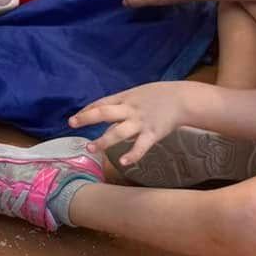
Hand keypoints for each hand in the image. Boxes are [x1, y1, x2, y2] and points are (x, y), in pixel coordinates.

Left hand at [68, 80, 190, 165]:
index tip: (74, 118)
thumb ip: (121, 103)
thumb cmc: (159, 96)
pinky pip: (141, 146)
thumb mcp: (137, 94)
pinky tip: (122, 162)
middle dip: (87, 118)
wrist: (183, 99)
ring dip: (103, 141)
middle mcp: (130, 110)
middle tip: (72, 124)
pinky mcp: (153, 134)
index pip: (101, 103)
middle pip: (105, 113)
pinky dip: (132, 154)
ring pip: (118, 132)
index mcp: (125, 98)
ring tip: (90, 148)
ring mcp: (140, 122)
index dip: (86, 110)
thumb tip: (105, 111)